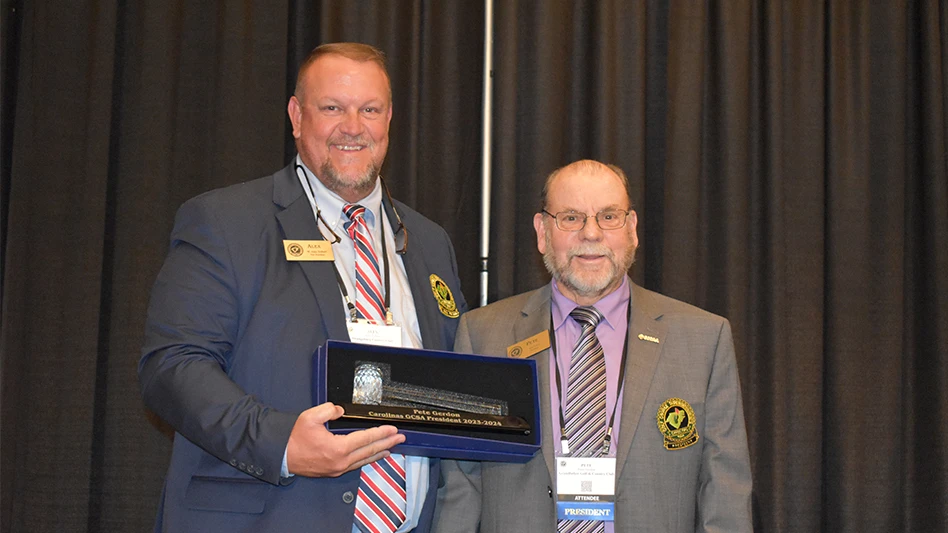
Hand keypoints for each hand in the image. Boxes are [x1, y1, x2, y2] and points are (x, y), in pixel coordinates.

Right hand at [285, 402, 404, 476]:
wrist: (281, 455)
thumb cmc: (294, 437)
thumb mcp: (311, 417)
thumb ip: (329, 410)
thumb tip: (341, 411)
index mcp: (338, 448)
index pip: (366, 438)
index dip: (381, 433)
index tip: (393, 429)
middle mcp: (340, 461)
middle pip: (369, 451)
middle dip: (387, 443)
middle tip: (400, 438)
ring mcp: (337, 468)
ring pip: (364, 460)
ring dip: (379, 452)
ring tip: (392, 447)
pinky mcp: (333, 471)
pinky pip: (355, 465)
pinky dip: (367, 460)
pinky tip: (373, 457)